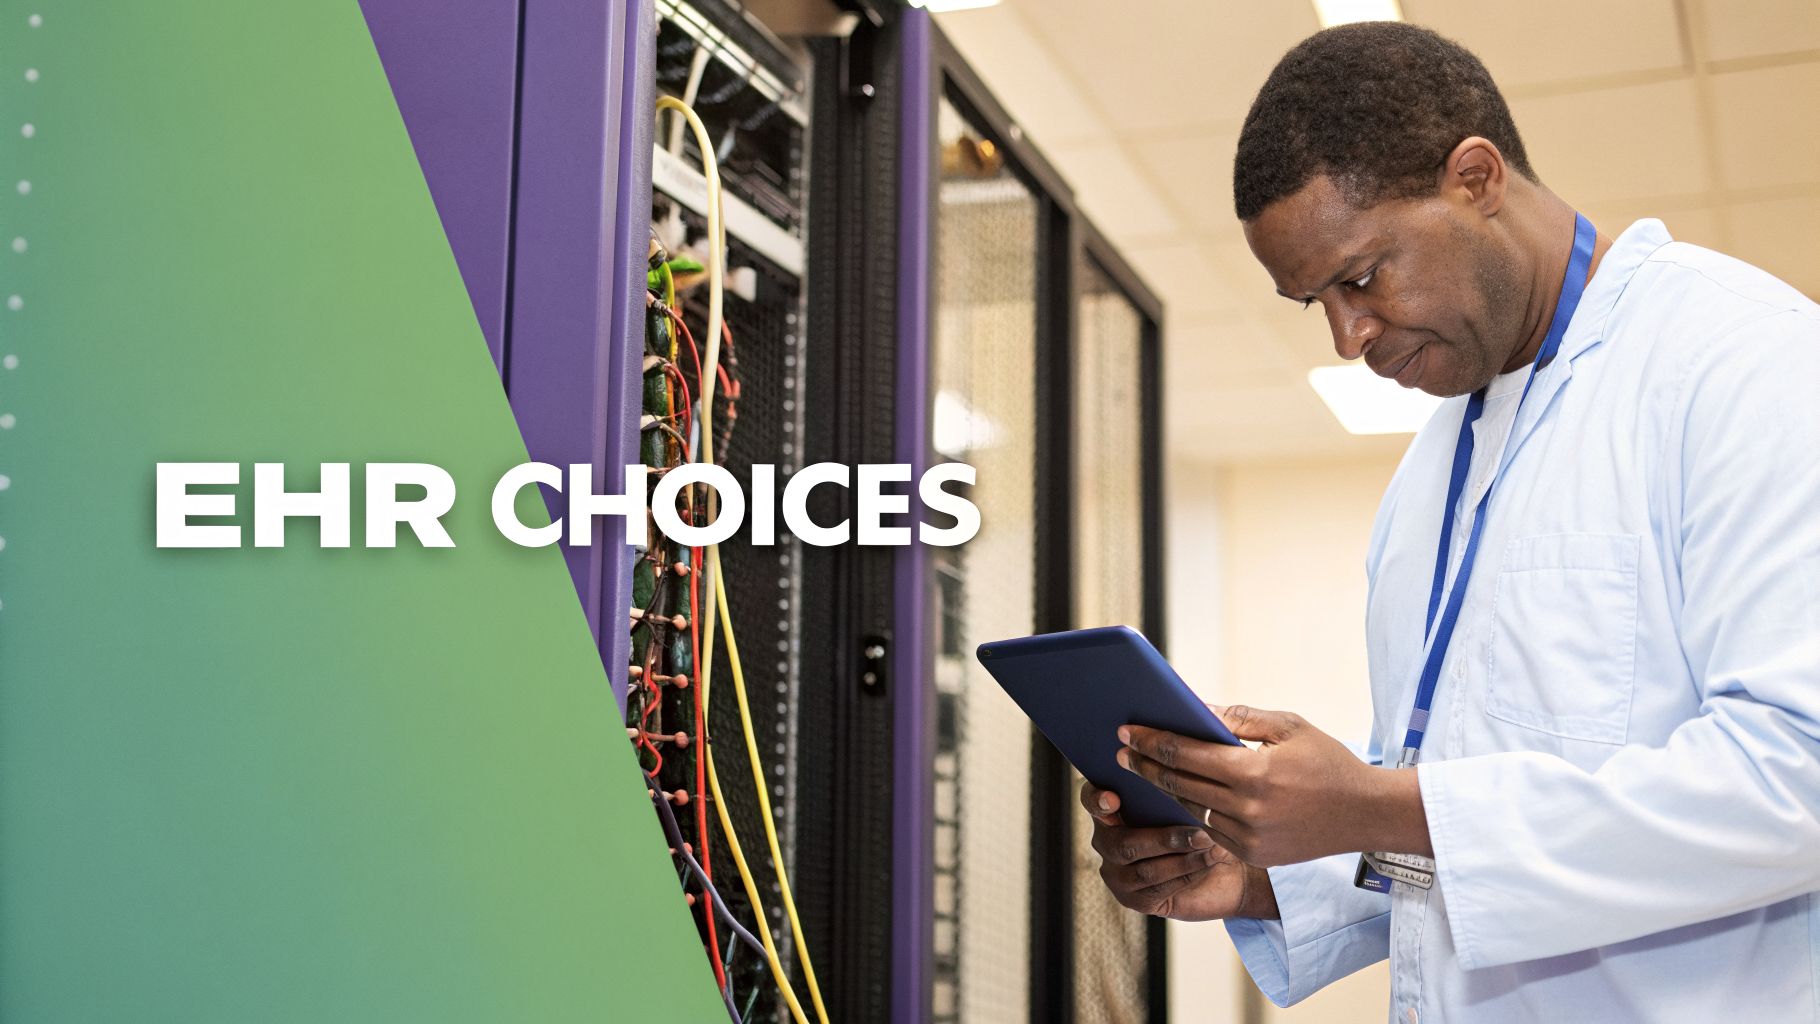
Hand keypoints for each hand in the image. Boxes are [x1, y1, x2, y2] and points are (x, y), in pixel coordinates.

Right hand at [1079, 780, 1277, 920]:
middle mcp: (1107, 841)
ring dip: (1183, 858)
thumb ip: (1181, 778)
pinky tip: (1209, 862)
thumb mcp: (1194, 796)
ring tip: (1212, 846)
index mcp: (1112, 809)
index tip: (1114, 798)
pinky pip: (1157, 890)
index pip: (1091, 799)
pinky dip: (1187, 875)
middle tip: (1199, 831)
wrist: (1224, 867)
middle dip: (1164, 838)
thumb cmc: (1205, 822)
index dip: (1097, 799)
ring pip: (1144, 870)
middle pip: (1122, 843)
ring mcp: (1117, 873)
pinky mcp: (1134, 900)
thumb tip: (1187, 753)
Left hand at [1116, 705, 1431, 866]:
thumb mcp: (1289, 726)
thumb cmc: (1327, 761)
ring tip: (1146, 771)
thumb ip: (1240, 718)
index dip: (1151, 741)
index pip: (1186, 754)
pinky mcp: (1254, 856)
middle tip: (1120, 751)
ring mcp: (1249, 838)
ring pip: (1192, 810)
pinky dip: (1197, 813)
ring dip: (1167, 792)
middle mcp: (1247, 809)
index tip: (1126, 731)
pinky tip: (1181, 797)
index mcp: (1254, 772)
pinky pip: (1212, 831)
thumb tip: (1195, 708)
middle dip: (1145, 765)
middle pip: (1178, 784)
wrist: (1366, 814)